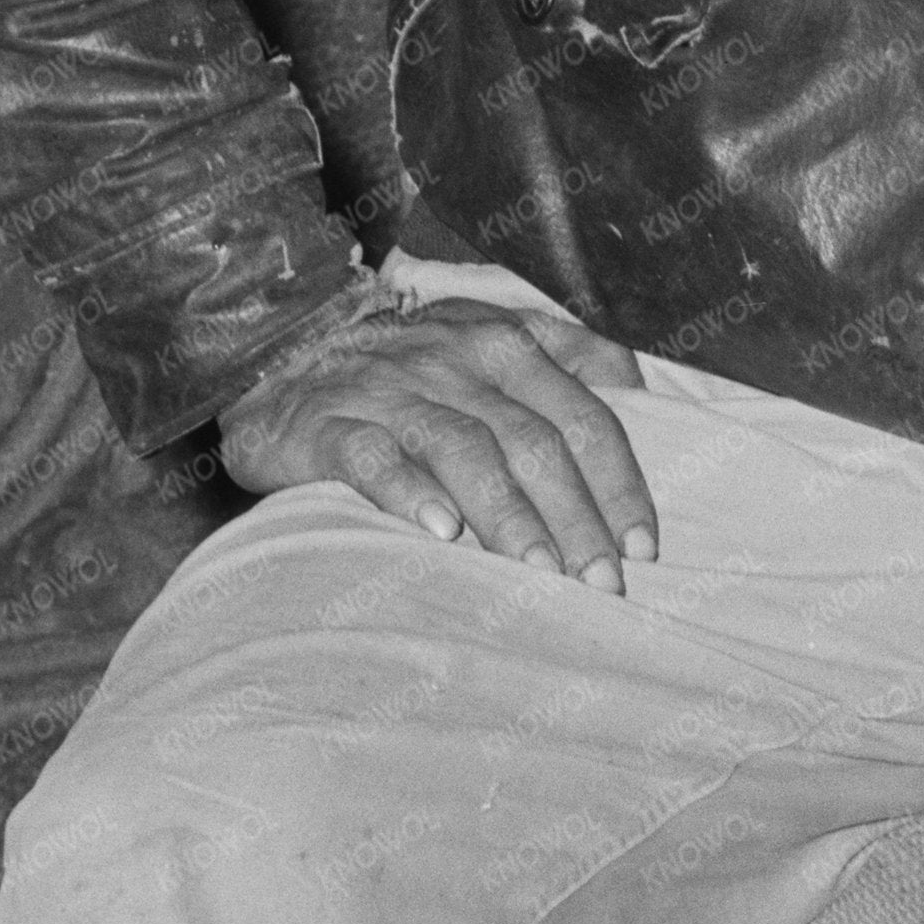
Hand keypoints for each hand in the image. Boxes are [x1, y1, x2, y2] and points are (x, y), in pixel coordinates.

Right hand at [219, 295, 657, 587]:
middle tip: (601, 582)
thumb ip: (566, 354)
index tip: (642, 546)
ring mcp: (389, 390)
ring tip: (538, 572)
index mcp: (506, 343)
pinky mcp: (327, 424)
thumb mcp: (488, 341)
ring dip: (507, 515)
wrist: (281, 357)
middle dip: (575, 517)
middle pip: (532, 442)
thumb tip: (640, 382)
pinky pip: (373, 458)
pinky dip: (409, 493)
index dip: (618, 483)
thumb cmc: (411, 370)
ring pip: (463, 450)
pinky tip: (439, 533)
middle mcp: (453, 360)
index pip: (583, 415)